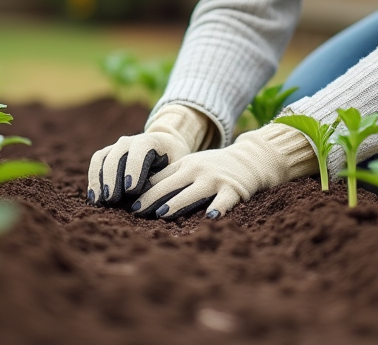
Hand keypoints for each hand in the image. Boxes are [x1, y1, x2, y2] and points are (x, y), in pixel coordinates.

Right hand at [87, 105, 209, 205]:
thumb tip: (152, 198)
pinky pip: (96, 163)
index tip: (131, 189)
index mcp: (150, 140)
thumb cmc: (173, 161)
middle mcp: (130, 141)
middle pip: (117, 155)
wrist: (165, 146)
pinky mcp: (107, 154)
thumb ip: (164, 179)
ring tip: (100, 201)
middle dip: (113, 178)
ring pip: (103, 159)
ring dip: (99, 180)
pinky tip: (94, 197)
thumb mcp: (176, 168)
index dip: (135, 169)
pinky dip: (93, 179)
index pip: (140, 151)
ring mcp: (116, 146)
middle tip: (112, 199)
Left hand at [131, 122, 317, 220]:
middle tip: (136, 212)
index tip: (128, 205)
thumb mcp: (190, 166)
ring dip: (177, 202)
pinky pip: (225, 200)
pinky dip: (218, 207)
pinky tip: (211, 217)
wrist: (250, 159)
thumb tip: (141, 194)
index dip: (143, 192)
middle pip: (171, 186)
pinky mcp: (234, 189)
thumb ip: (170, 178)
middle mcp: (197, 171)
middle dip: (152, 199)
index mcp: (185, 165)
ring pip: (193, 192)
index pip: (160, 179)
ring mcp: (215, 180)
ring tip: (162, 213)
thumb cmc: (213, 167)